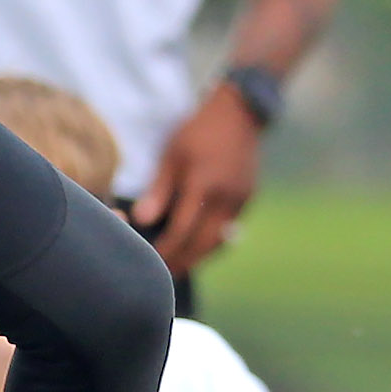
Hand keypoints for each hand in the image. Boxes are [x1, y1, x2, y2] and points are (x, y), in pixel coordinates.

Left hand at [133, 84, 261, 272]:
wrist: (239, 114)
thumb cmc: (198, 131)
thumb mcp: (172, 156)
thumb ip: (159, 191)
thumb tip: (142, 220)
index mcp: (203, 186)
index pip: (182, 231)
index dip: (166, 251)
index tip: (151, 262)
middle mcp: (225, 199)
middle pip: (203, 245)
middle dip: (183, 262)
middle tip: (164, 277)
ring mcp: (241, 201)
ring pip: (219, 242)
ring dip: (199, 257)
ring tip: (180, 267)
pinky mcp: (248, 200)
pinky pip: (228, 230)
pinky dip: (213, 243)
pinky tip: (198, 247)